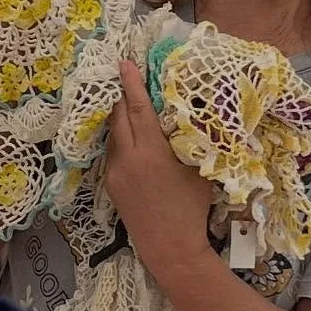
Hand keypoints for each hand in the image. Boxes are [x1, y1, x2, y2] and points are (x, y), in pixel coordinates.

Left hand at [105, 59, 212, 277]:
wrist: (169, 247)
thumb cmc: (191, 207)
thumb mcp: (199, 170)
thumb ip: (194, 140)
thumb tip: (195, 114)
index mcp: (151, 152)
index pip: (137, 109)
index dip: (131, 84)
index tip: (124, 63)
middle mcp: (127, 159)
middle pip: (118, 117)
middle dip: (120, 96)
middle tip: (125, 76)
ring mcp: (115, 173)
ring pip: (113, 136)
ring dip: (119, 119)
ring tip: (127, 104)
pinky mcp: (110, 184)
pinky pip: (113, 153)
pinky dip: (120, 140)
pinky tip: (130, 138)